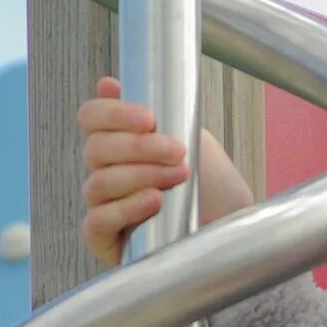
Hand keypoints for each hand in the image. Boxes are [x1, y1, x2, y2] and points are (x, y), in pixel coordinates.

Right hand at [79, 77, 256, 265]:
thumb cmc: (213, 189)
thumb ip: (155, 112)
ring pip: (99, 184)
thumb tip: (107, 84)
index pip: (92, 118)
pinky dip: (126, 208)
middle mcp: (106, 173)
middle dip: (139, 147)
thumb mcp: (192, 139)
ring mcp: (104, 208)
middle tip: (177, 151)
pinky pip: (97, 222)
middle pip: (95, 149)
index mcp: (120, 144)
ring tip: (178, 177)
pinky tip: (154, 201)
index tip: (149, 118)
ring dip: (141, 175)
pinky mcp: (106, 242)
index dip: (113, 113)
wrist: (234, 229)